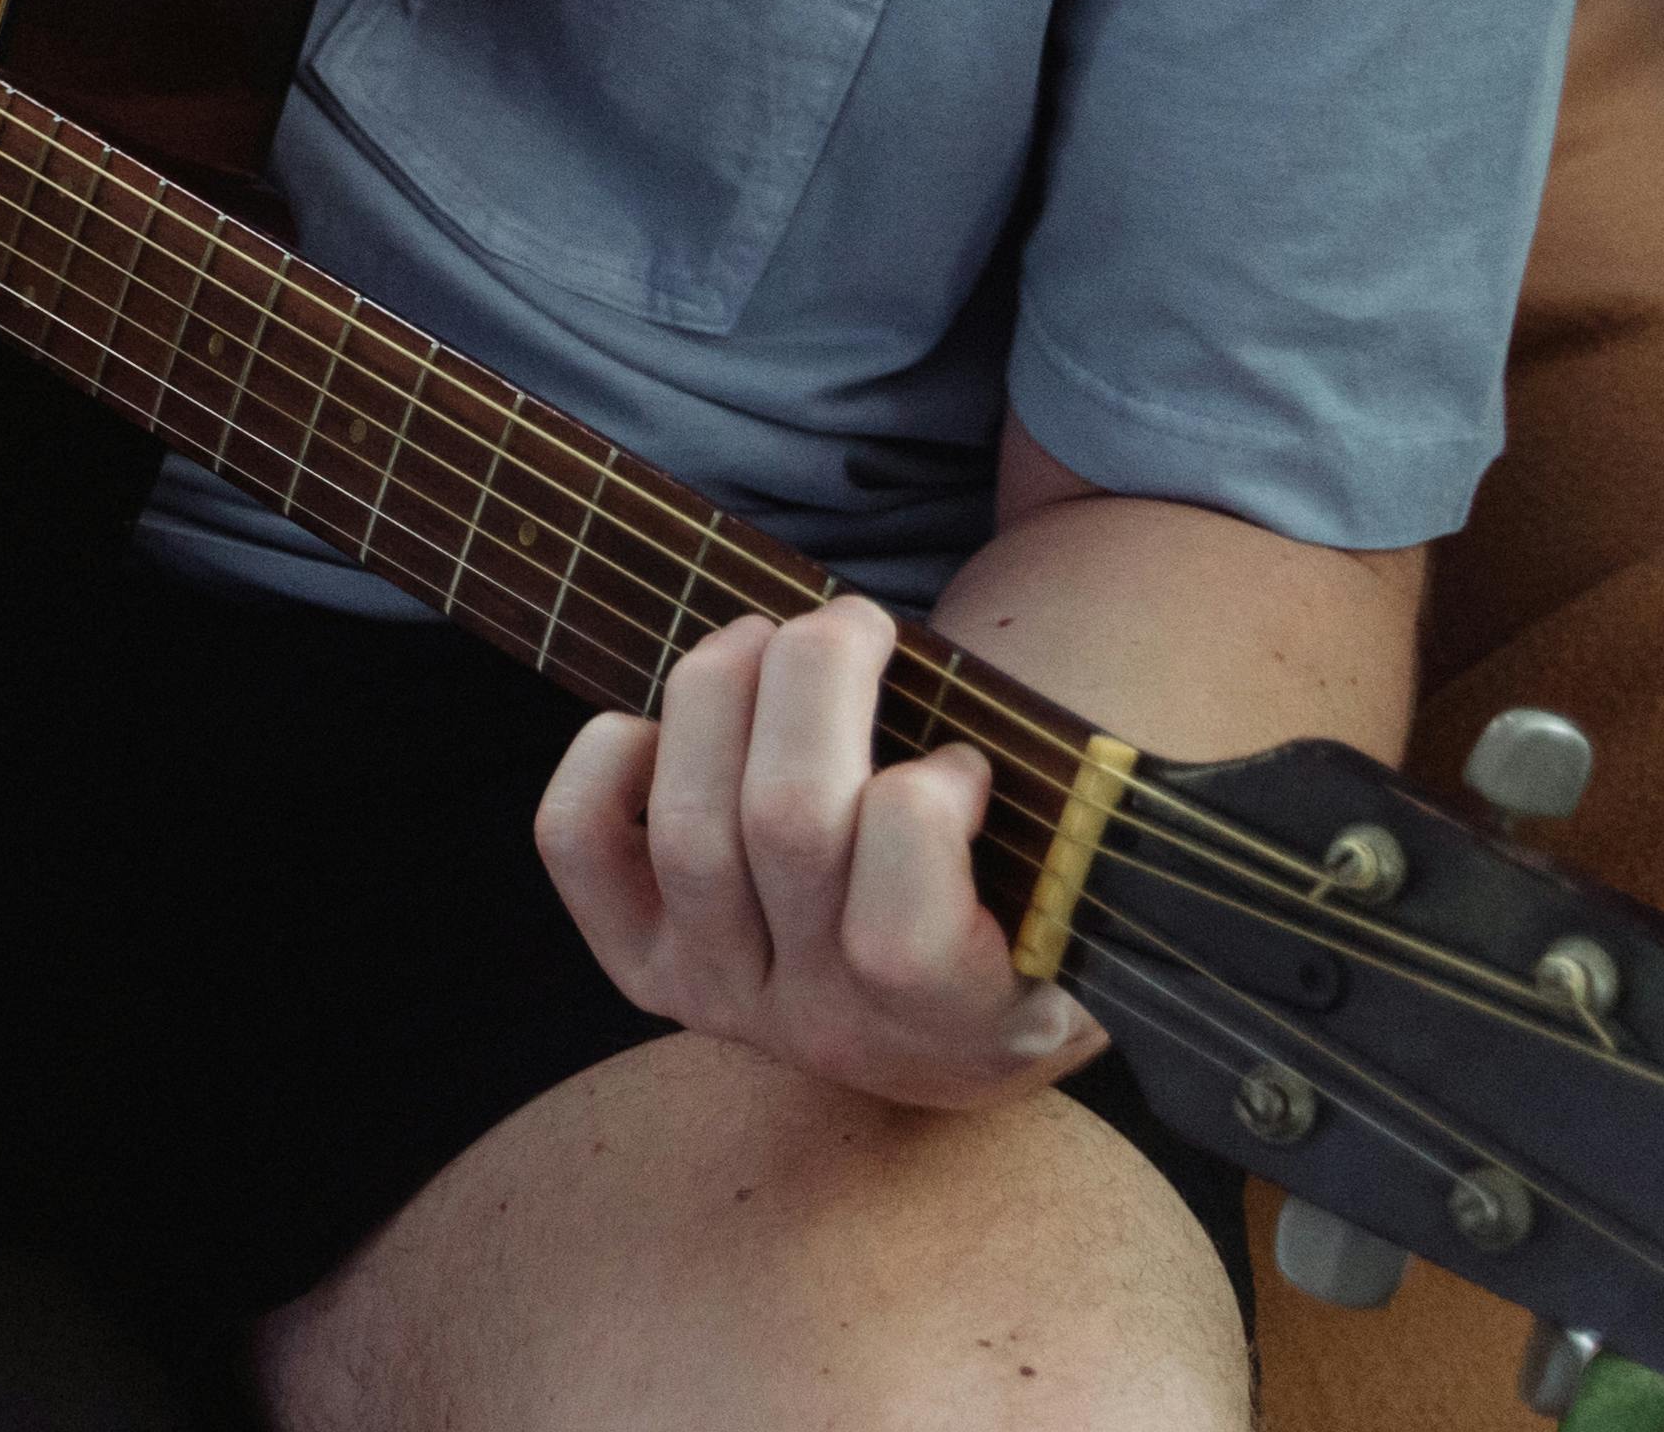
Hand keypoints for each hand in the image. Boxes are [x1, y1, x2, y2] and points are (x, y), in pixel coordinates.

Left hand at [533, 593, 1101, 1111]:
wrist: (942, 1043)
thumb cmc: (1027, 937)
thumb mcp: (1085, 916)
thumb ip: (1068, 846)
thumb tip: (1046, 741)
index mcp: (956, 1029)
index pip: (900, 937)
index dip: (926, 809)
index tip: (965, 763)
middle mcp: (821, 1029)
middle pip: (784, 827)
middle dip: (819, 680)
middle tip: (856, 619)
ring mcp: (718, 999)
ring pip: (688, 824)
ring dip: (723, 690)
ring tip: (771, 634)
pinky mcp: (639, 966)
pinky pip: (579, 846)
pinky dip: (605, 758)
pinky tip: (662, 722)